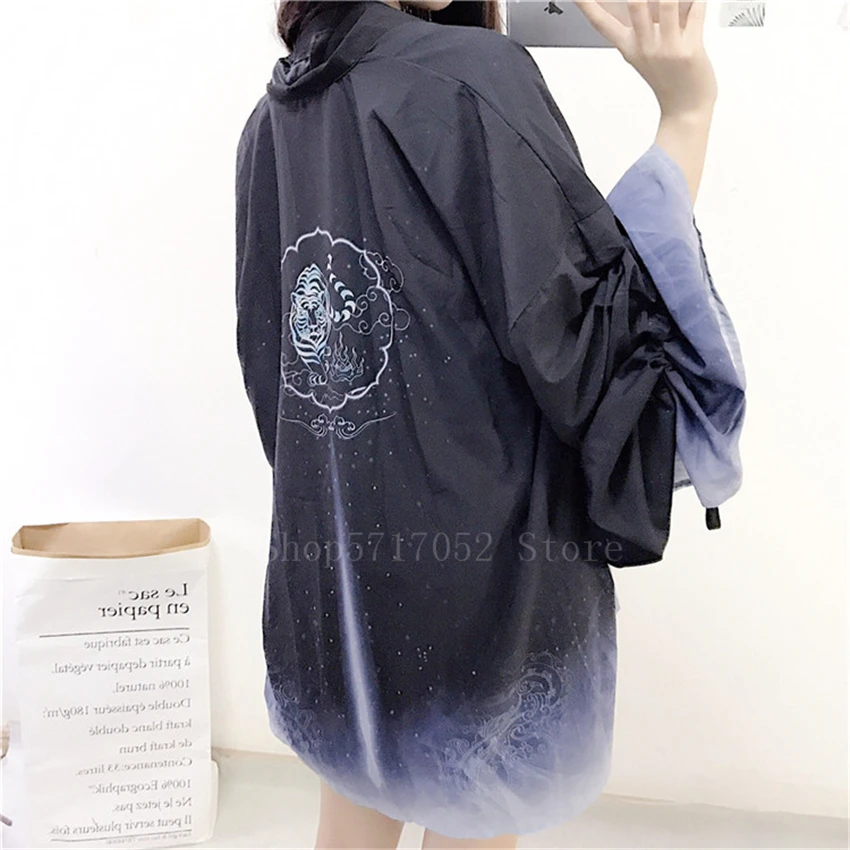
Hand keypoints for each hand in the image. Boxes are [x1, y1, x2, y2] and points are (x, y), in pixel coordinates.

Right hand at [574, 0, 717, 118]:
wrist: (686, 108)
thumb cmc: (669, 81)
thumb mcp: (647, 53)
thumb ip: (646, 24)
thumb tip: (647, 2)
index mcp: (630, 47)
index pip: (602, 23)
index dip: (587, 6)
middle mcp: (645, 46)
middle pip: (635, 4)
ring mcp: (667, 48)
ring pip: (668, 3)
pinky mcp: (690, 49)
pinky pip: (697, 11)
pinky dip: (698, 1)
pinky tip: (696, 1)